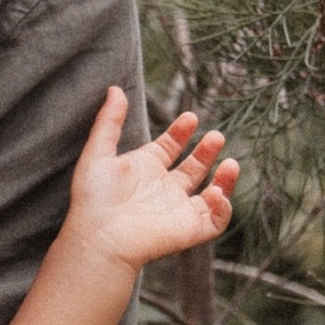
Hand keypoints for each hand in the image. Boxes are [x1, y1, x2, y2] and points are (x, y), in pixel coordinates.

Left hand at [62, 85, 237, 277]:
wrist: (99, 236)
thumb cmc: (94, 198)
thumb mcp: (99, 152)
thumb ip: (109, 121)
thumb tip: (115, 88)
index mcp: (145, 170)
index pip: (169, 147)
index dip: (181, 131)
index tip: (190, 116)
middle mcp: (164, 189)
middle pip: (194, 167)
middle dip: (207, 150)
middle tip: (216, 136)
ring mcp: (178, 210)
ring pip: (211, 193)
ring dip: (225, 178)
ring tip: (230, 162)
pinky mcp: (190, 230)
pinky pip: (215, 219)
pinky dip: (222, 205)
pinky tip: (216, 191)